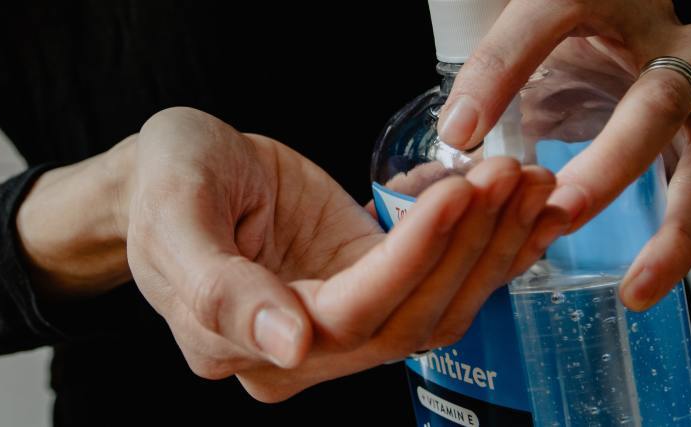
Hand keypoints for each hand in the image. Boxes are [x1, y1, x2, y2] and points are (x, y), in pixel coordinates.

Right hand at [124, 107, 555, 401]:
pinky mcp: (366, 287)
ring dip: (490, 247)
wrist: (168, 176)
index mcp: (242, 344)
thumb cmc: (161, 187)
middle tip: (507, 174)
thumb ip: (219, 289)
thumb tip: (287, 345)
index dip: (410, 258)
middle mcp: (300, 352)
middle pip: (406, 317)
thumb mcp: (175, 218)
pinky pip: (438, 283)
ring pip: (435, 307)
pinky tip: (528, 210)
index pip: (349, 315)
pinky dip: (488, 249)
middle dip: (468, 246)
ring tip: (528, 182)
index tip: (457, 193)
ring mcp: (339, 324)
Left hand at [435, 0, 690, 309]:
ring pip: (661, 115)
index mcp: (602, 1)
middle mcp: (660, 24)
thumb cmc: (615, 80)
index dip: (500, 64)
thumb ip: (504, 103)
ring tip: (563, 223)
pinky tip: (640, 284)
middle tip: (525, 186)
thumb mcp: (555, 73)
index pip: (550, 10)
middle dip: (566, 122)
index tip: (460, 129)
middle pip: (610, 58)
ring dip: (610, 174)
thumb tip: (434, 167)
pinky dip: (672, 244)